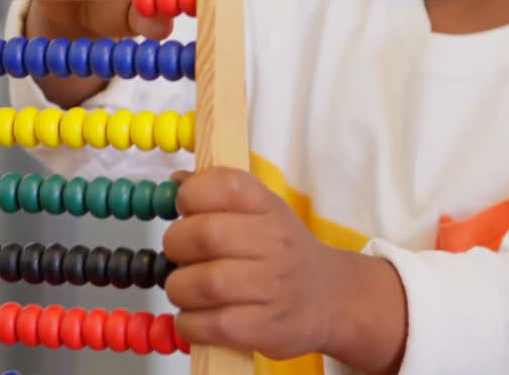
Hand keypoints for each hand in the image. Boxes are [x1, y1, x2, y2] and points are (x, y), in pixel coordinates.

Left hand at [161, 168, 338, 359]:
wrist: (332, 297)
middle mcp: (274, 243)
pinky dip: (190, 323)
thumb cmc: (283, 251)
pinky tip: (193, 317)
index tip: (183, 208)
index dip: (191, 194)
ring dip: (179, 288)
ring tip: (184, 288)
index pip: (225, 185)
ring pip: (205, 284)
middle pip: (206, 236)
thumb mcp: (262, 211)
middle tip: (178, 255)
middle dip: (175, 245)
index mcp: (269, 207)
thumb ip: (219, 193)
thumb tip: (176, 181)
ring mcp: (273, 287)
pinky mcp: (267, 327)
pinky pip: (213, 325)